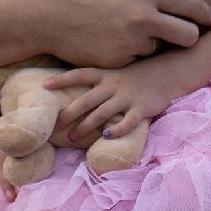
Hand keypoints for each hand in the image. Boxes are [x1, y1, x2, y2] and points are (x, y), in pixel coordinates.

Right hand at [36, 0, 210, 68]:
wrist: (45, 12)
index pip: (192, 6)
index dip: (205, 13)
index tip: (208, 17)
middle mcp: (144, 18)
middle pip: (188, 36)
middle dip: (188, 35)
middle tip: (178, 31)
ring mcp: (132, 43)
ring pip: (158, 47)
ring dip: (150, 41)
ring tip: (124, 28)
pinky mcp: (119, 62)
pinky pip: (135, 58)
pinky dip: (129, 51)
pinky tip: (109, 38)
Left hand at [47, 57, 179, 143]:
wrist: (166, 73)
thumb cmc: (133, 76)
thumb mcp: (113, 73)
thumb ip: (95, 81)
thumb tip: (70, 92)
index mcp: (105, 75)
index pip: (79, 74)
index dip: (62, 79)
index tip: (44, 85)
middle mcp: (113, 85)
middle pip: (87, 99)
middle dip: (70, 113)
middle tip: (55, 126)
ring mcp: (127, 97)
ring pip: (103, 113)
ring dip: (87, 126)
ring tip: (73, 138)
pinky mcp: (141, 109)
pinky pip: (128, 121)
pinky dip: (117, 129)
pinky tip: (107, 137)